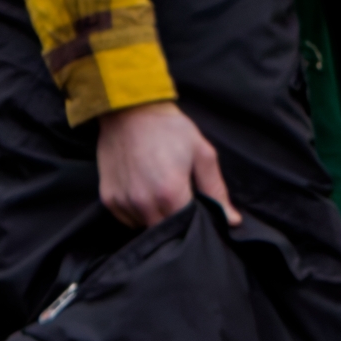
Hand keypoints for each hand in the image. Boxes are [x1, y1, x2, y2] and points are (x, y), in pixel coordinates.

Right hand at [94, 99, 234, 228]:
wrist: (129, 111)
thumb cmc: (169, 129)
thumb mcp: (202, 154)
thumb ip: (216, 191)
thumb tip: (232, 221)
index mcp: (170, 192)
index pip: (187, 226)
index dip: (195, 220)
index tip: (197, 208)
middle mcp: (144, 202)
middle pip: (165, 230)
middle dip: (175, 220)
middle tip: (179, 197)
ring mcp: (124, 202)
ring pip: (145, 226)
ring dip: (155, 217)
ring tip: (160, 192)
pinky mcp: (108, 199)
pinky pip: (126, 219)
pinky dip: (137, 212)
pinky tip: (143, 191)